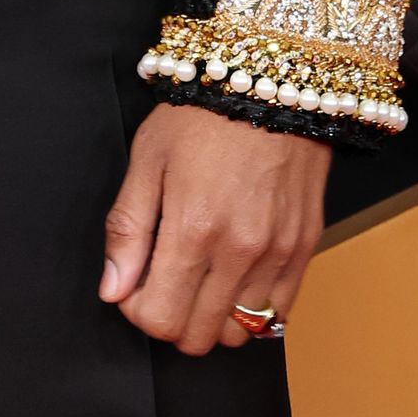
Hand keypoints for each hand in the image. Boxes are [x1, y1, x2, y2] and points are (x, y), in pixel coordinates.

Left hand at [99, 101, 328, 355]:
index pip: (159, 319)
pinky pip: (278, 312)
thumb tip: (112, 290)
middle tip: (162, 282)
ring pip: (239, 333)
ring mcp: (278, 254)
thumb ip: (127, 230)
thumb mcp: (147, 159)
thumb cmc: (201, 114)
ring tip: (199, 278)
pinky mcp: (305, 248)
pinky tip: (234, 275)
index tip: (133, 284)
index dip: (137, 310)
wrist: (270, 80)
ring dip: (212, 318)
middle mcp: (240, 251)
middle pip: (198, 336)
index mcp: (193, 228)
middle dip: (170, 319)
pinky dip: (251, 307)